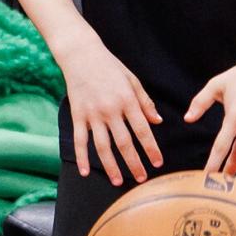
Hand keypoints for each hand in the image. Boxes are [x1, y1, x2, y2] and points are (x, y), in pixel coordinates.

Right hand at [61, 36, 163, 185]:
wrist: (81, 54)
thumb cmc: (109, 66)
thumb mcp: (132, 80)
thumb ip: (145, 102)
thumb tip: (158, 121)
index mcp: (127, 100)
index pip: (143, 130)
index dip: (151, 148)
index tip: (158, 162)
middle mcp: (110, 109)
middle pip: (124, 143)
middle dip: (134, 163)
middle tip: (142, 179)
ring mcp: (92, 113)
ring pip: (103, 146)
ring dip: (111, 166)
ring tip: (118, 181)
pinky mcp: (78, 114)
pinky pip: (80, 139)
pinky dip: (82, 157)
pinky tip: (85, 172)